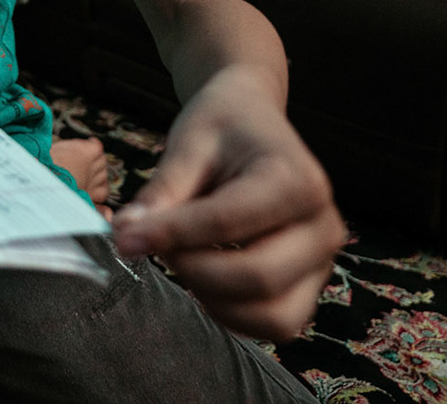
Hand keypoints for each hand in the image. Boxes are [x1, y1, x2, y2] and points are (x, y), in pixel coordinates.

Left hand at [110, 67, 344, 339]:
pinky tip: (200, 275)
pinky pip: (273, 323)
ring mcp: (323, 262)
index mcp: (298, 180)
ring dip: (211, 297)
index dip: (170, 234)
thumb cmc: (223, 128)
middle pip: (257, 278)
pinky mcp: (311, 285)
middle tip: (152, 243)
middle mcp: (323, 226)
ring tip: (179, 256)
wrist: (254, 123)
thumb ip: (162, 192)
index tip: (123, 236)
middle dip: (191, 268)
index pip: (227, 222)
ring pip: (271, 315)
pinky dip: (230, 312)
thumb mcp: (189, 144)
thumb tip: (127, 234)